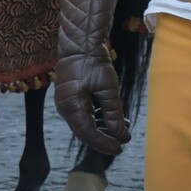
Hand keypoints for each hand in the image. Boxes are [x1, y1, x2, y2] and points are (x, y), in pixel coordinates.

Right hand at [53, 0, 128, 154]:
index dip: (104, 144)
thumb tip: (120, 135)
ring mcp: (67, 102)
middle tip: (124, 141)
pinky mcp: (71, 96)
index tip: (120, 148)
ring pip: (86, 122)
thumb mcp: (108, 87)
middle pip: (86, 131)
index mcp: (71, 107)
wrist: (80, 43)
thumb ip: (113, 113)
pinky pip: (85, 112)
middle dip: (105, 137)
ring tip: (124, 127)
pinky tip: (116, 116)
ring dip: (104, 127)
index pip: (87, 134)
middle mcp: (65, 107)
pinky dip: (99, 116)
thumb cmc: (93, 62)